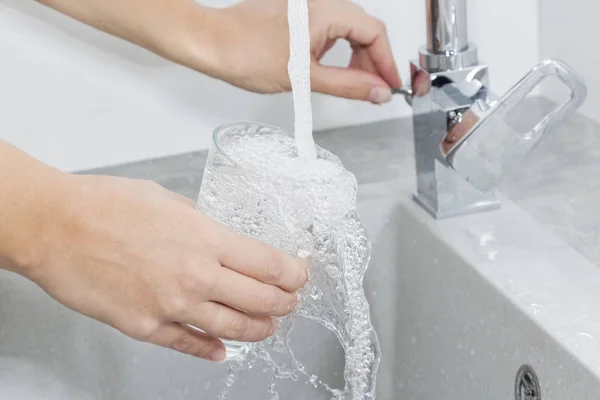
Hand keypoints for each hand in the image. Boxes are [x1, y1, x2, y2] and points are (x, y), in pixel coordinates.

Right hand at [20, 175, 307, 361]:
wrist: (55, 227)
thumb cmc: (105, 205)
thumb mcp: (168, 200)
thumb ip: (201, 224)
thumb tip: (218, 239)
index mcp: (205, 239)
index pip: (269, 264)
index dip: (294, 273)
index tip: (300, 275)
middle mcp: (195, 276)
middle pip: (261, 299)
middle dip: (284, 302)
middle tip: (291, 301)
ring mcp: (171, 306)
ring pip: (233, 327)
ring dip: (259, 329)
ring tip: (268, 325)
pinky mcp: (146, 326)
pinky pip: (188, 343)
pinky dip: (210, 348)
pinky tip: (221, 349)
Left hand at [210, 0, 401, 103]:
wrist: (213, 44)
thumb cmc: (246, 54)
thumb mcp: (304, 78)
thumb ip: (348, 85)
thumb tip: (378, 92)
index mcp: (325, 10)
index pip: (374, 32)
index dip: (387, 61)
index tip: (391, 84)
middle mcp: (319, 1)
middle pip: (363, 29)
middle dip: (371, 61)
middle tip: (373, 90)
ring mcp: (307, 5)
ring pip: (346, 29)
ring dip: (354, 56)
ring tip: (351, 83)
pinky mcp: (298, 12)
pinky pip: (328, 28)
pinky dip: (336, 50)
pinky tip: (330, 69)